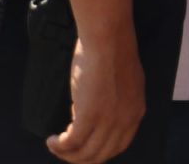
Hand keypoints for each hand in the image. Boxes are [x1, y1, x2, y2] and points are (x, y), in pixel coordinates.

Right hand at [47, 31, 144, 162]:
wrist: (108, 37)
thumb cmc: (112, 49)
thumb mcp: (125, 81)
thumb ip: (118, 99)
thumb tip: (99, 108)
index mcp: (136, 112)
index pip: (119, 145)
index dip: (100, 151)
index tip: (86, 147)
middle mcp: (124, 121)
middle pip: (102, 154)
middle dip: (82, 157)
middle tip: (67, 152)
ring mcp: (108, 120)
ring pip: (85, 153)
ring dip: (67, 155)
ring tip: (55, 146)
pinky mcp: (89, 116)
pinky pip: (71, 142)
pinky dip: (59, 146)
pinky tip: (52, 140)